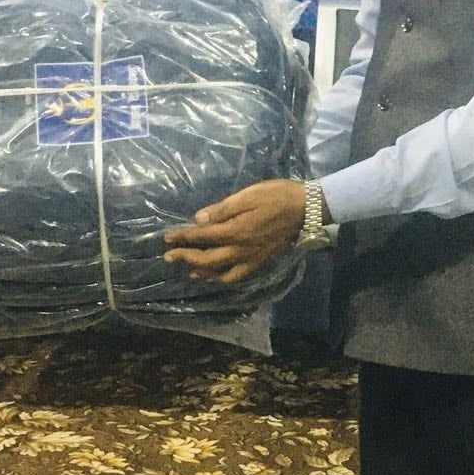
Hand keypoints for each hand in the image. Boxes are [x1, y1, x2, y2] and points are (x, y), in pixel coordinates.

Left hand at [163, 180, 305, 284]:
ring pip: (221, 274)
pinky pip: (238, 277)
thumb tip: (198, 220)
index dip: (182, 238)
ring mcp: (251, 259)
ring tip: (189, 270)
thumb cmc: (276, 196)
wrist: (306, 209)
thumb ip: (222, 209)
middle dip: (185, 258)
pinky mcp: (261, 262)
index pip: (202, 237)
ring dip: (202, 273)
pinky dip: (223, 278)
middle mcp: (240, 250)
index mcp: (235, 231)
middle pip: (207, 260)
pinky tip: (218, 275)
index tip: (167, 238)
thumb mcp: (248, 195)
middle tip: (169, 257)